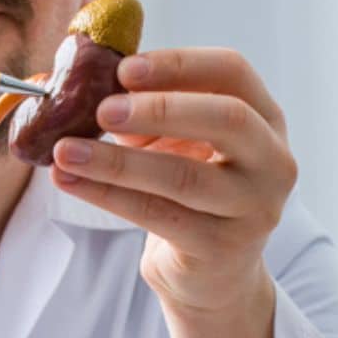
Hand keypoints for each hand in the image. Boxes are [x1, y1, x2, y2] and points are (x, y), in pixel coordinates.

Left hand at [49, 48, 296, 318]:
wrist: (211, 273)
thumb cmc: (187, 191)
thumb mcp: (173, 141)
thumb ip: (141, 107)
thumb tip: (77, 82)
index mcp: (264, 117)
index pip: (232, 72)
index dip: (179, 64)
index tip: (125, 68)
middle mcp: (271, 160)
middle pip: (226, 118)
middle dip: (159, 108)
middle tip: (102, 109)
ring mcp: (253, 207)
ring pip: (182, 176)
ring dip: (116, 161)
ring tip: (65, 150)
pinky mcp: (221, 247)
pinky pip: (156, 215)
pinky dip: (107, 195)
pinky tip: (71, 180)